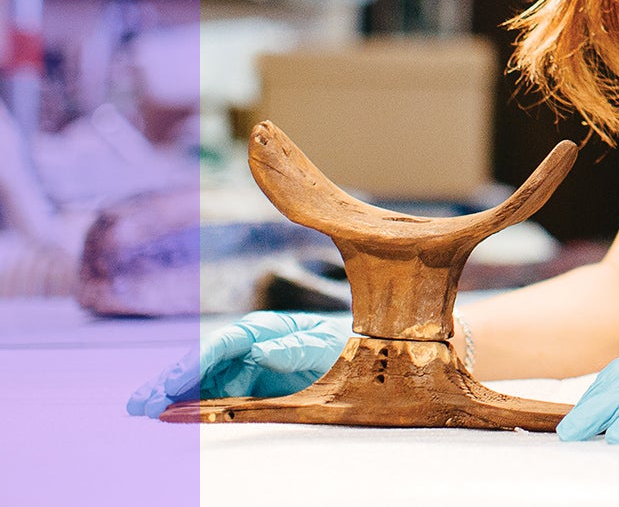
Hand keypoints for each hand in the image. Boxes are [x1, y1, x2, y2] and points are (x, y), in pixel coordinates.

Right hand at [126, 311, 349, 417]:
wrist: (352, 355)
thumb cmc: (338, 345)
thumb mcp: (324, 345)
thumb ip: (294, 347)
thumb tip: (261, 350)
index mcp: (263, 330)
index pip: (224, 343)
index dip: (198, 362)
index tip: (175, 382)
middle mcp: (245, 347)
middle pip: (202, 362)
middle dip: (171, 380)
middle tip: (142, 402)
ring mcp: (241, 368)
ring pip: (199, 380)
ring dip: (169, 393)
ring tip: (139, 407)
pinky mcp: (241, 387)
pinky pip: (209, 396)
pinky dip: (185, 404)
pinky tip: (163, 414)